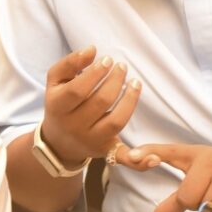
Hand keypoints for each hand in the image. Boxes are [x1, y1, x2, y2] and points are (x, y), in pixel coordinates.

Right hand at [39, 47, 142, 166]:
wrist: (58, 141)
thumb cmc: (60, 103)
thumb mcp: (56, 81)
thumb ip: (70, 63)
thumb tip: (92, 50)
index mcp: (58, 107)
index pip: (78, 90)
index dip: (95, 73)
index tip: (107, 59)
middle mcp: (74, 126)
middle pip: (100, 102)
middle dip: (115, 81)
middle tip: (122, 66)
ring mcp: (91, 141)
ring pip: (115, 121)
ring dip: (130, 99)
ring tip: (134, 81)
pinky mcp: (106, 152)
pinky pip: (123, 158)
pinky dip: (140, 161)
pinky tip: (155, 157)